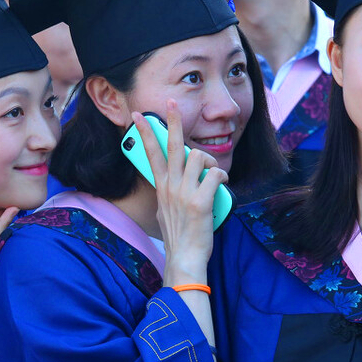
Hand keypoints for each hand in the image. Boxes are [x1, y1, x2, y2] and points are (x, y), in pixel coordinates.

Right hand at [132, 101, 226, 286]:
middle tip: (172, 102)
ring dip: (212, 161)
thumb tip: (172, 185)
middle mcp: (171, 186)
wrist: (184, 259)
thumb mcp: (165, 211)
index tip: (139, 115)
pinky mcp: (200, 200)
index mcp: (162, 187)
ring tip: (214, 173)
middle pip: (172, 145)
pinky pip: (216, 174)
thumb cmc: (178, 237)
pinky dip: (223, 176)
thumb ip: (168, 194)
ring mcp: (184, 192)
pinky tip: (223, 186)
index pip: (150, 154)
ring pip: (199, 157)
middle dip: (173, 121)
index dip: (145, 132)